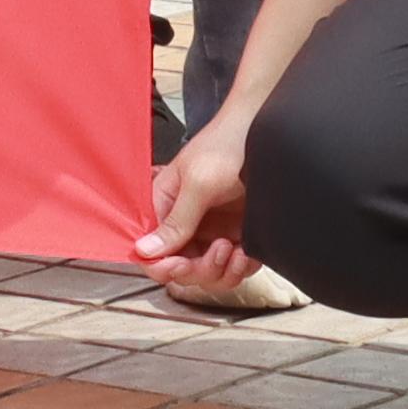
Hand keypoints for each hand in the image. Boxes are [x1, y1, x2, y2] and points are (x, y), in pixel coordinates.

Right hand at [135, 105, 265, 297]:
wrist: (265, 132)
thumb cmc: (227, 145)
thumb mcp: (198, 184)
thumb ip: (175, 221)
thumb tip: (142, 250)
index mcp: (164, 207)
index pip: (151, 251)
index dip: (164, 265)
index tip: (181, 265)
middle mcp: (185, 224)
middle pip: (181, 270)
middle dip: (201, 268)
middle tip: (220, 248)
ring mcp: (210, 232)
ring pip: (208, 276)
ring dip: (223, 271)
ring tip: (237, 249)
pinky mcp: (234, 237)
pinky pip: (232, 270)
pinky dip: (241, 268)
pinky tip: (248, 252)